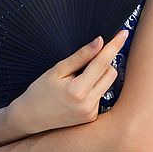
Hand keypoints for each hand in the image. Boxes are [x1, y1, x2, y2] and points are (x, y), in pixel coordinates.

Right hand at [10, 29, 128, 134]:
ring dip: (100, 75)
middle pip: (111, 72)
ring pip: (108, 83)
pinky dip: (94, 87)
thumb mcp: (58, 69)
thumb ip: (81, 56)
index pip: (103, 62)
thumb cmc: (40, 92)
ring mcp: (91, 113)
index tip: (123, 33)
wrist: (29, 118)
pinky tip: (78, 91)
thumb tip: (100, 41)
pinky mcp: (92, 117)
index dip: (114, 45)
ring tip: (78, 79)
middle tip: (85, 61)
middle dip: (104, 62)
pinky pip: (101, 94)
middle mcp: (89, 105)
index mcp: (78, 91)